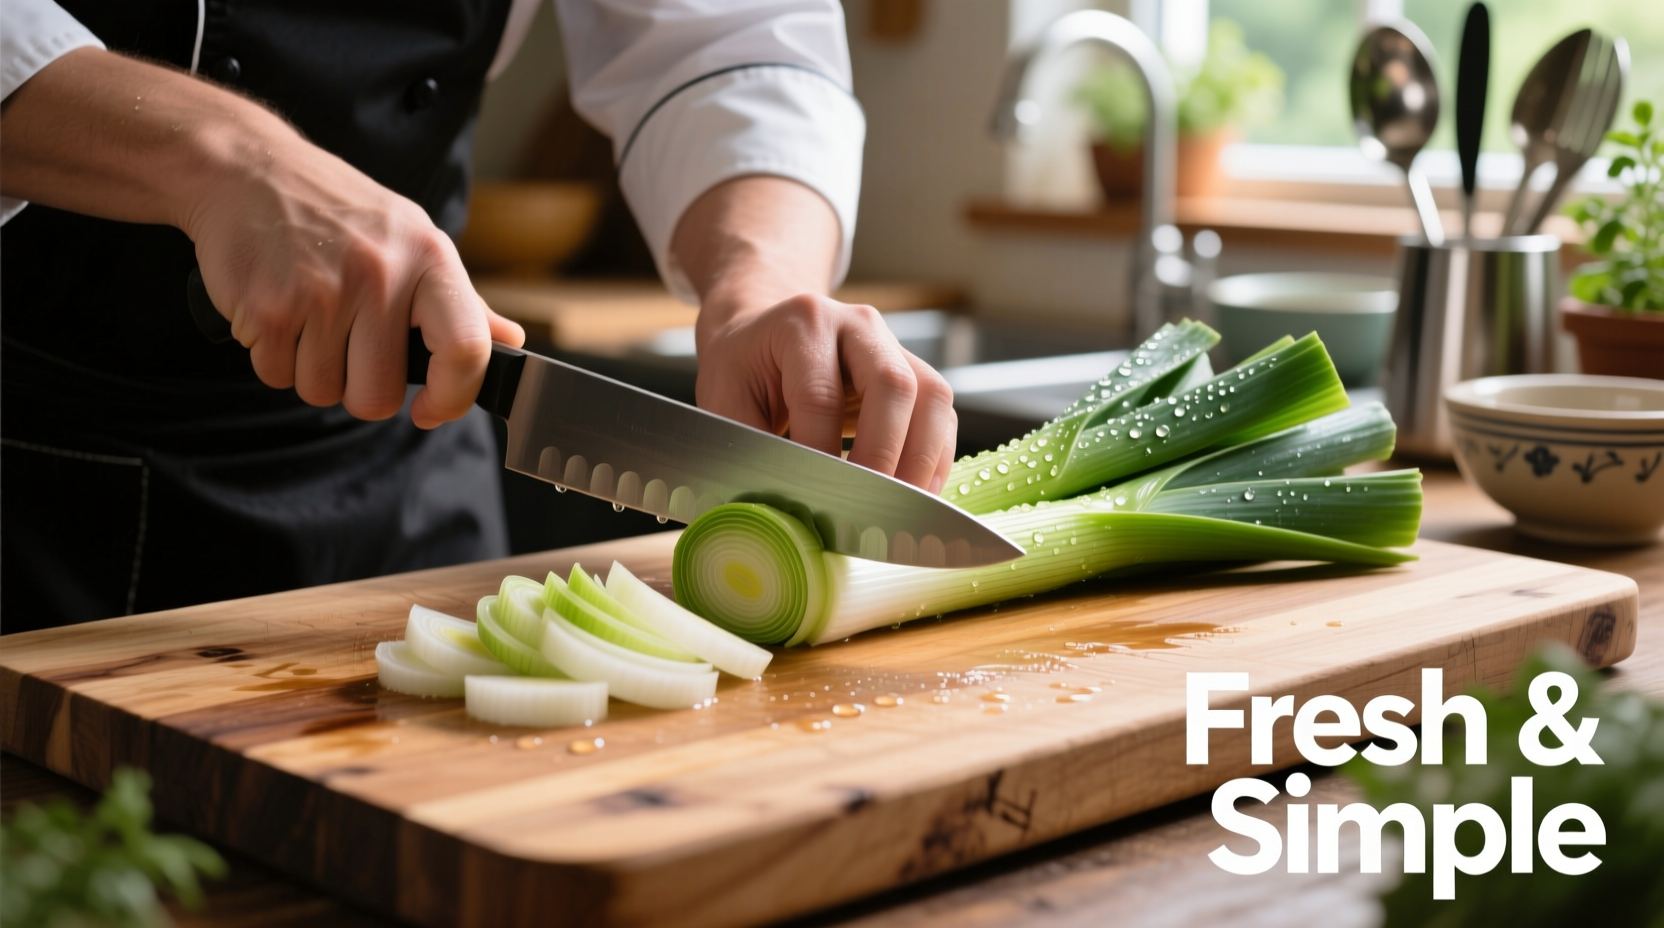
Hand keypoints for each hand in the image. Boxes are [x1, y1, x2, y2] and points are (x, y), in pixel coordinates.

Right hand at [0, 48, 523, 427]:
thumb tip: (510, 343)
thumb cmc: (339, 211)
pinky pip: (277, 376)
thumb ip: (461, 301)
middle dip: (359, 387)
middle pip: (378, 397)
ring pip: (322, 392)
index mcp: (430, 257)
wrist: (245, 168)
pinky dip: (273, 357)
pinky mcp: (268, 307)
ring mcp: (322, 291)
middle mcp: (382, 274)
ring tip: (309, 316)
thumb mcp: (412, 238)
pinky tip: (278, 309)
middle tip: (347, 344)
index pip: (467, 351)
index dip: (453, 399)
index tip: (428, 410)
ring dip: (312, 370)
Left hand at [672, 176, 956, 492]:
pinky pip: (941, 414)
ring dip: (922, 461)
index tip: (816, 499)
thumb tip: (773, 510)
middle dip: (884, 456)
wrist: (764, 332)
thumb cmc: (745, 368)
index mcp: (802, 324)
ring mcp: (893, 345)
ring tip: (902, 509)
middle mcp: (856, 325)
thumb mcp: (724, 399)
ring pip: (932, 397)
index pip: (820, 395)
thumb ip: (746, 448)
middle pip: (892, 385)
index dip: (821, 452)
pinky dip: (935, 459)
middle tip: (867, 508)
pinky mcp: (915, 372)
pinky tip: (917, 493)